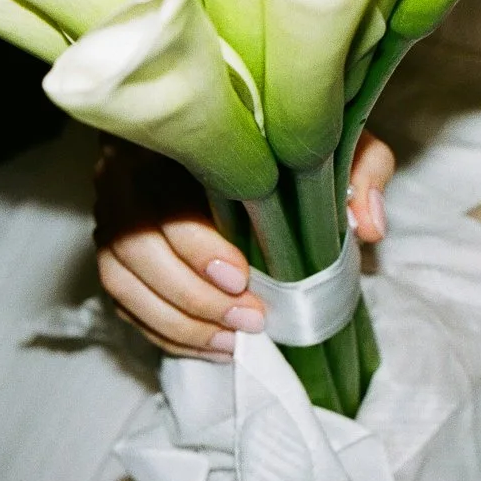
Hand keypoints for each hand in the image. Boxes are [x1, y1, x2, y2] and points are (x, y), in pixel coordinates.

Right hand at [93, 132, 395, 360]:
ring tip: (235, 341)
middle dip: (193, 296)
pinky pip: (125, 300)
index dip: (194, 243)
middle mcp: (127, 171)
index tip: (240, 277)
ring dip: (179, 321)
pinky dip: (166, 330)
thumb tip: (367, 225)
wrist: (246, 137)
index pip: (160, 191)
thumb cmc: (289, 138)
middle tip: (251, 320)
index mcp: (174, 136)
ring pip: (123, 279)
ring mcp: (113, 212)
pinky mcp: (118, 250)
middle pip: (134, 245)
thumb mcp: (336, 138)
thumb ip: (360, 168)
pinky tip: (213, 344)